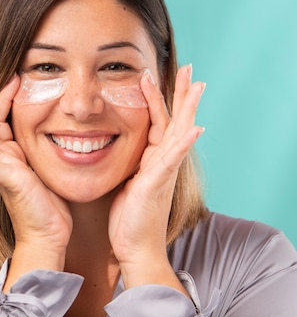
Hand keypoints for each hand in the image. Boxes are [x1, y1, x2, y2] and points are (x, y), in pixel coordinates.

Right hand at [0, 65, 72, 283]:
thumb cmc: (49, 204)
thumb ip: (37, 150)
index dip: (3, 96)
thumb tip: (46, 131)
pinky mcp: (5, 181)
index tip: (13, 73)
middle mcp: (0, 158)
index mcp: (10, 153)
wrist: (49, 235)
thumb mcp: (44, 167)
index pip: (0, 118)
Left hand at [108, 64, 204, 287]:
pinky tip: (196, 129)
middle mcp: (163, 161)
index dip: (158, 97)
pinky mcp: (157, 183)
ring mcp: (163, 171)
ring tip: (198, 86)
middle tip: (190, 68)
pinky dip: (184, 143)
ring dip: (188, 108)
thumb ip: (131, 163)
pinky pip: (173, 159)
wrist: (136, 248)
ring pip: (178, 132)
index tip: (155, 73)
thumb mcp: (127, 182)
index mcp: (153, 158)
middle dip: (182, 93)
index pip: (159, 121)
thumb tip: (117, 147)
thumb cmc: (130, 217)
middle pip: (176, 120)